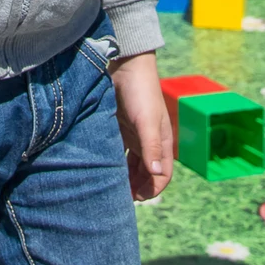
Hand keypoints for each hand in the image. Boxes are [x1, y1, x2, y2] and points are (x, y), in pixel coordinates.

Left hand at [110, 52, 172, 200]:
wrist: (126, 65)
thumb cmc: (141, 92)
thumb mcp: (147, 121)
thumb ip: (151, 148)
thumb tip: (156, 175)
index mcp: (162, 143)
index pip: (162, 176)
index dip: (152, 189)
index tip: (135, 199)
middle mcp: (150, 142)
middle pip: (146, 173)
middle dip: (136, 187)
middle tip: (119, 198)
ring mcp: (134, 135)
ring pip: (131, 164)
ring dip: (124, 177)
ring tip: (110, 187)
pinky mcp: (120, 128)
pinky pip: (118, 151)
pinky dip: (113, 162)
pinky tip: (101, 168)